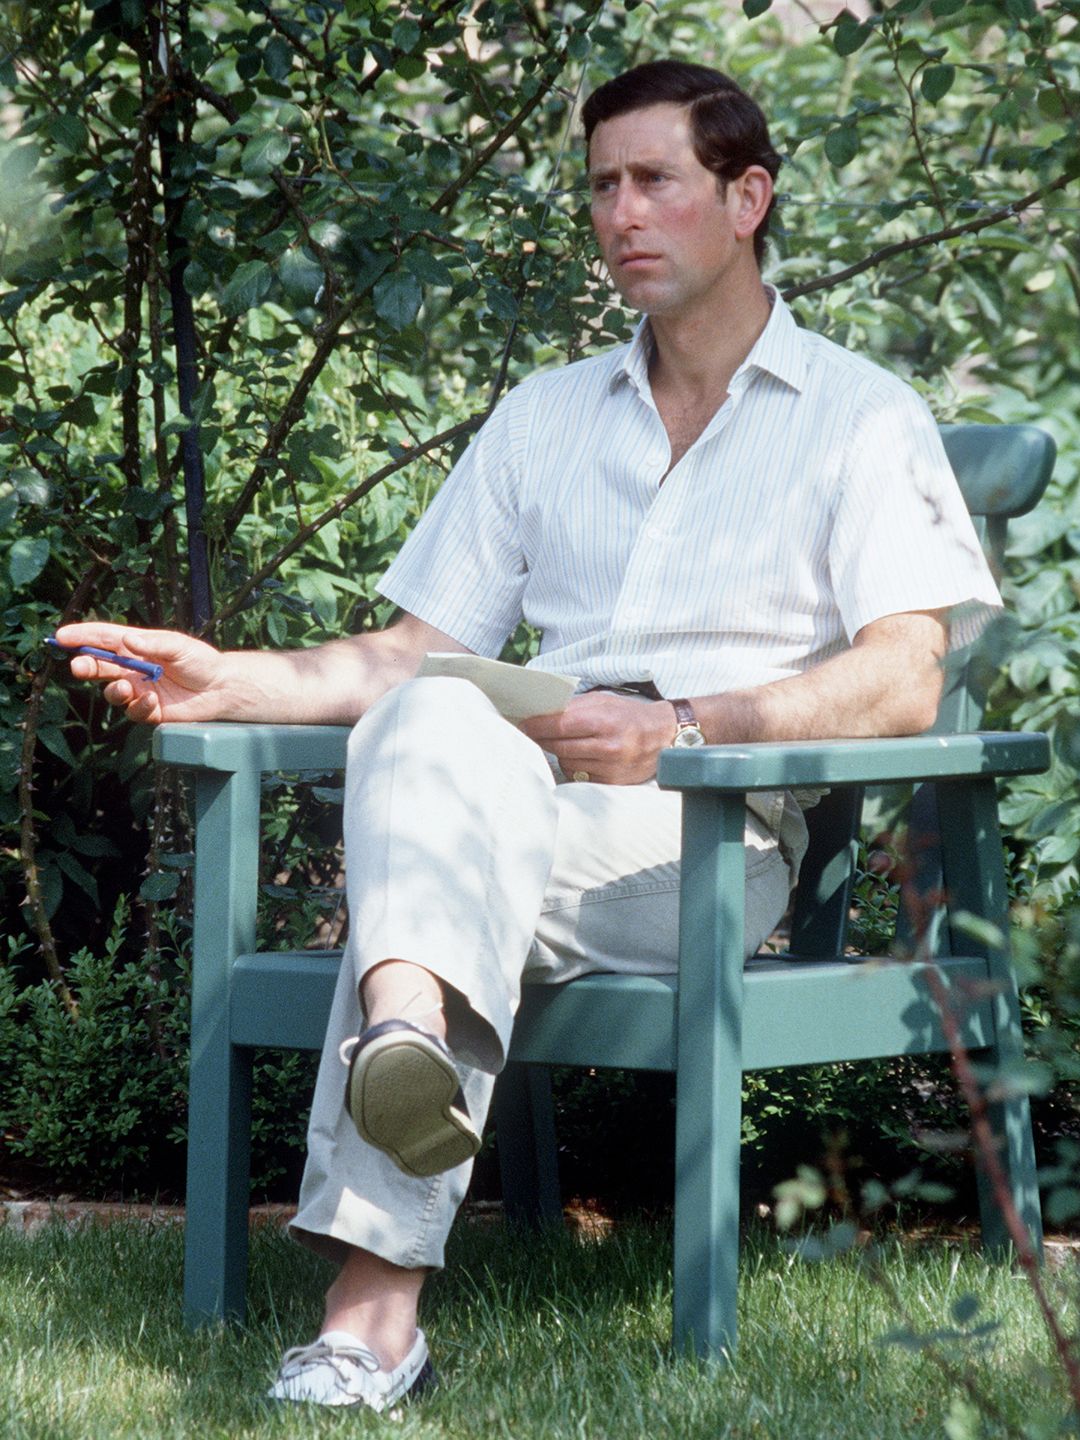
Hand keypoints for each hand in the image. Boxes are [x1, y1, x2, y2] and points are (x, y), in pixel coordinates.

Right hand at [53, 622, 228, 725]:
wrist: (221, 688)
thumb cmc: (201, 661)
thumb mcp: (179, 646)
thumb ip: (153, 644)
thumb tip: (127, 640)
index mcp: (137, 646)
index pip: (103, 638)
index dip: (81, 636)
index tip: (61, 636)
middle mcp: (133, 668)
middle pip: (100, 666)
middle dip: (85, 665)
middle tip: (78, 666)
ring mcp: (139, 689)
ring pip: (112, 692)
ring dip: (113, 690)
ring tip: (125, 688)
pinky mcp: (149, 710)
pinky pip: (134, 711)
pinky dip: (139, 707)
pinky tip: (153, 701)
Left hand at [518, 692, 677, 784]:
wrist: (664, 736)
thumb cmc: (630, 716)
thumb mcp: (604, 702)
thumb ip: (574, 707)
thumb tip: (541, 713)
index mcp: (605, 721)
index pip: (561, 725)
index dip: (538, 725)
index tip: (523, 724)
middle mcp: (608, 746)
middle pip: (560, 746)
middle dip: (542, 739)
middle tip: (531, 733)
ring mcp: (610, 767)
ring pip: (566, 763)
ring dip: (558, 753)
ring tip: (561, 743)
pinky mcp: (612, 782)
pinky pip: (580, 776)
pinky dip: (574, 766)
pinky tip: (579, 756)